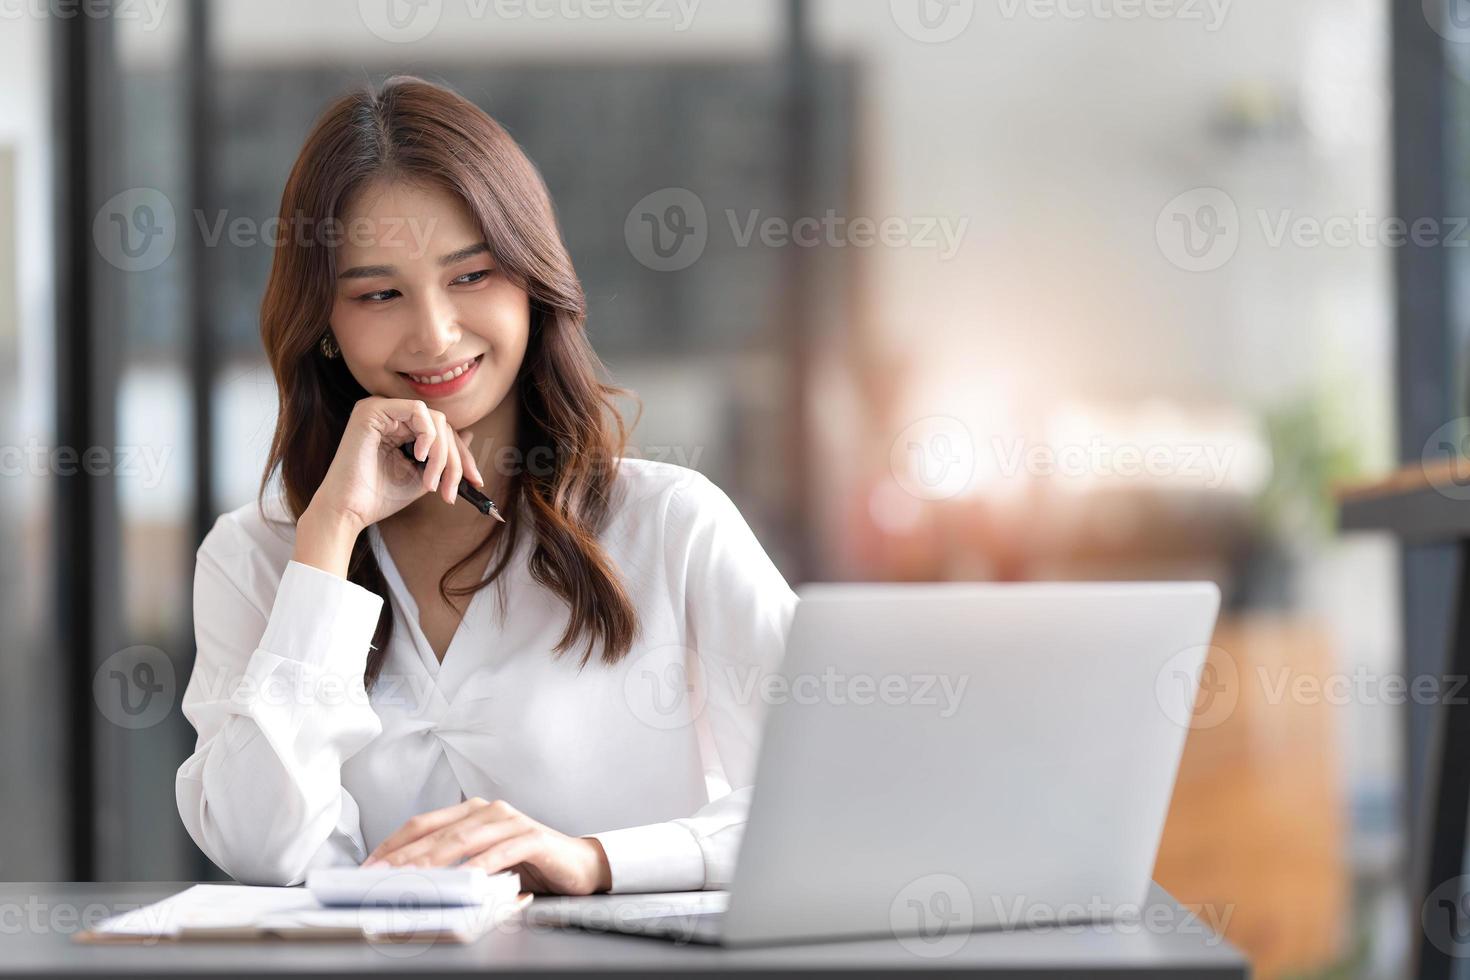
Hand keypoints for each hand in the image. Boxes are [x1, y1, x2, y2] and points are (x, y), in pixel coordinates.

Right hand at [310, 396, 486, 532]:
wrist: (348, 511)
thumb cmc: (379, 497)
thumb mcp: (422, 476)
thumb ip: (441, 457)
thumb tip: (468, 436)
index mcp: (399, 428)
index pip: (442, 433)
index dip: (461, 457)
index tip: (476, 483)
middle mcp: (389, 415)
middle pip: (442, 426)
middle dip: (454, 460)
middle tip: (451, 490)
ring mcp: (379, 409)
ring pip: (435, 420)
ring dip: (442, 454)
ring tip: (431, 483)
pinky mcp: (372, 410)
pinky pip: (417, 410)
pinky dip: (427, 435)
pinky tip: (419, 458)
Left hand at [361, 797, 613, 895]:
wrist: (578, 865)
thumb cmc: (526, 865)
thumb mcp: (482, 862)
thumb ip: (452, 863)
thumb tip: (406, 881)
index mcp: (472, 812)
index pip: (422, 824)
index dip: (393, 844)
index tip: (369, 867)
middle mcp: (489, 811)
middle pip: (438, 833)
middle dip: (405, 857)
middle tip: (381, 876)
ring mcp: (512, 822)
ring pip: (464, 840)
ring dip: (435, 861)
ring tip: (413, 879)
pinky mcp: (533, 838)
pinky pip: (501, 852)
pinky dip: (481, 867)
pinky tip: (465, 880)